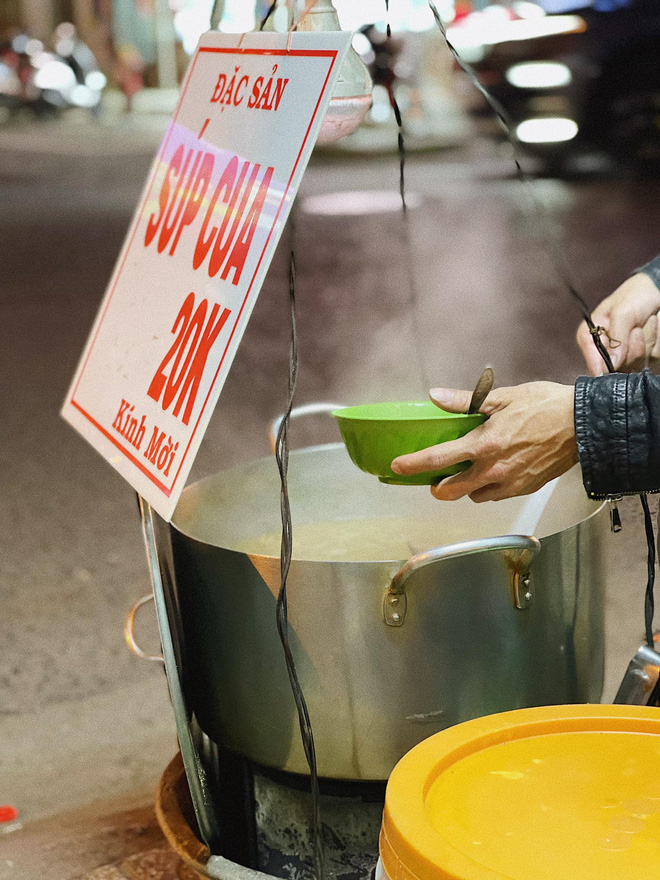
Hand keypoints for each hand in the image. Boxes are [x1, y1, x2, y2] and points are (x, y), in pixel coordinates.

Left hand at [390, 383, 577, 501]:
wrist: (584, 426)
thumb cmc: (545, 406)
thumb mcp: (502, 397)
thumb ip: (465, 401)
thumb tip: (435, 396)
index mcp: (483, 445)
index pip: (438, 459)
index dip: (413, 465)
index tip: (397, 467)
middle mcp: (492, 470)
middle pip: (450, 490)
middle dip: (437, 486)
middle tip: (433, 477)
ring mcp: (509, 483)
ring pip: (474, 496)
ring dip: (464, 488)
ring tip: (466, 472)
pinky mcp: (524, 489)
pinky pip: (495, 496)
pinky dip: (487, 489)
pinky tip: (491, 474)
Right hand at [576, 272, 659, 374]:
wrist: (656, 290)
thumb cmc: (633, 296)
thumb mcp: (622, 313)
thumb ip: (616, 339)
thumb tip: (612, 364)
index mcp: (590, 339)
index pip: (593, 365)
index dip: (605, 368)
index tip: (618, 361)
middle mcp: (605, 351)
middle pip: (618, 368)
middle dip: (632, 348)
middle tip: (636, 328)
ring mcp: (624, 355)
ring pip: (637, 364)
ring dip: (646, 341)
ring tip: (644, 323)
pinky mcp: (642, 356)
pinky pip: (651, 358)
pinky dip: (655, 341)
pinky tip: (651, 327)